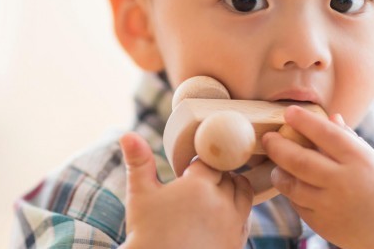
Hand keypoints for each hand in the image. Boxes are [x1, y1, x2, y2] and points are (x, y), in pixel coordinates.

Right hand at [119, 132, 252, 248]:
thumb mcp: (140, 195)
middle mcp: (222, 202)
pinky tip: (217, 219)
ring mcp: (233, 224)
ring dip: (231, 191)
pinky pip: (245, 219)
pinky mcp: (237, 243)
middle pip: (229, 175)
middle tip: (197, 185)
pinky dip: (236, 214)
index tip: (186, 174)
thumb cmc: (146, 233)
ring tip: (211, 198)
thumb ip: (138, 162)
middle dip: (216, 177)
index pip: (210, 161)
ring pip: (244, 194)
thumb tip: (128, 134)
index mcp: (199, 185)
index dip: (197, 166)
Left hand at [262, 106, 373, 248]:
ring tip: (277, 164)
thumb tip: (330, 117)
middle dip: (277, 146)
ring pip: (291, 184)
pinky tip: (292, 184)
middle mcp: (345, 183)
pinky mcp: (323, 225)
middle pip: (299, 160)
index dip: (303, 121)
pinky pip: (296, 204)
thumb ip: (350, 140)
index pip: (326, 134)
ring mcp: (332, 206)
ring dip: (278, 171)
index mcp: (362, 162)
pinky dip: (290, 192)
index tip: (288, 112)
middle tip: (268, 138)